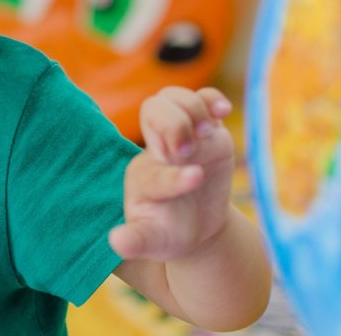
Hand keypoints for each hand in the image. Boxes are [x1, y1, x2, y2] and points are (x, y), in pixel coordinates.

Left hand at [110, 87, 234, 261]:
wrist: (193, 224)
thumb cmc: (168, 233)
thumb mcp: (153, 241)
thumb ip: (136, 241)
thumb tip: (116, 242)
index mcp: (142, 179)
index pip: (153, 170)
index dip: (174, 175)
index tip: (195, 179)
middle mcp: (157, 150)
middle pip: (152, 110)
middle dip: (173, 123)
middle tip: (190, 149)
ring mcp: (180, 135)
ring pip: (172, 98)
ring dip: (191, 107)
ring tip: (207, 130)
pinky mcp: (205, 129)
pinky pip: (202, 98)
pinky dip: (212, 98)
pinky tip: (223, 110)